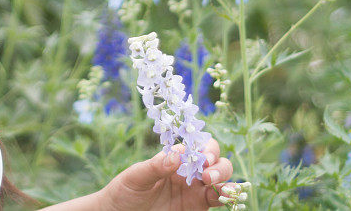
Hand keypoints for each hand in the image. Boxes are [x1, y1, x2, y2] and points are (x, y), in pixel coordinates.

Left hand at [97, 138, 236, 210]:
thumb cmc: (125, 191)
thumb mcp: (136, 176)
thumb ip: (155, 166)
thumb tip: (176, 156)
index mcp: (173, 158)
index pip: (195, 145)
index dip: (203, 147)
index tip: (202, 157)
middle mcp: (187, 171)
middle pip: (213, 159)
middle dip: (216, 162)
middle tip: (207, 174)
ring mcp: (194, 189)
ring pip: (220, 177)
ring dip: (223, 177)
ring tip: (211, 182)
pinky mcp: (198, 206)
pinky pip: (217, 198)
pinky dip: (225, 195)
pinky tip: (225, 195)